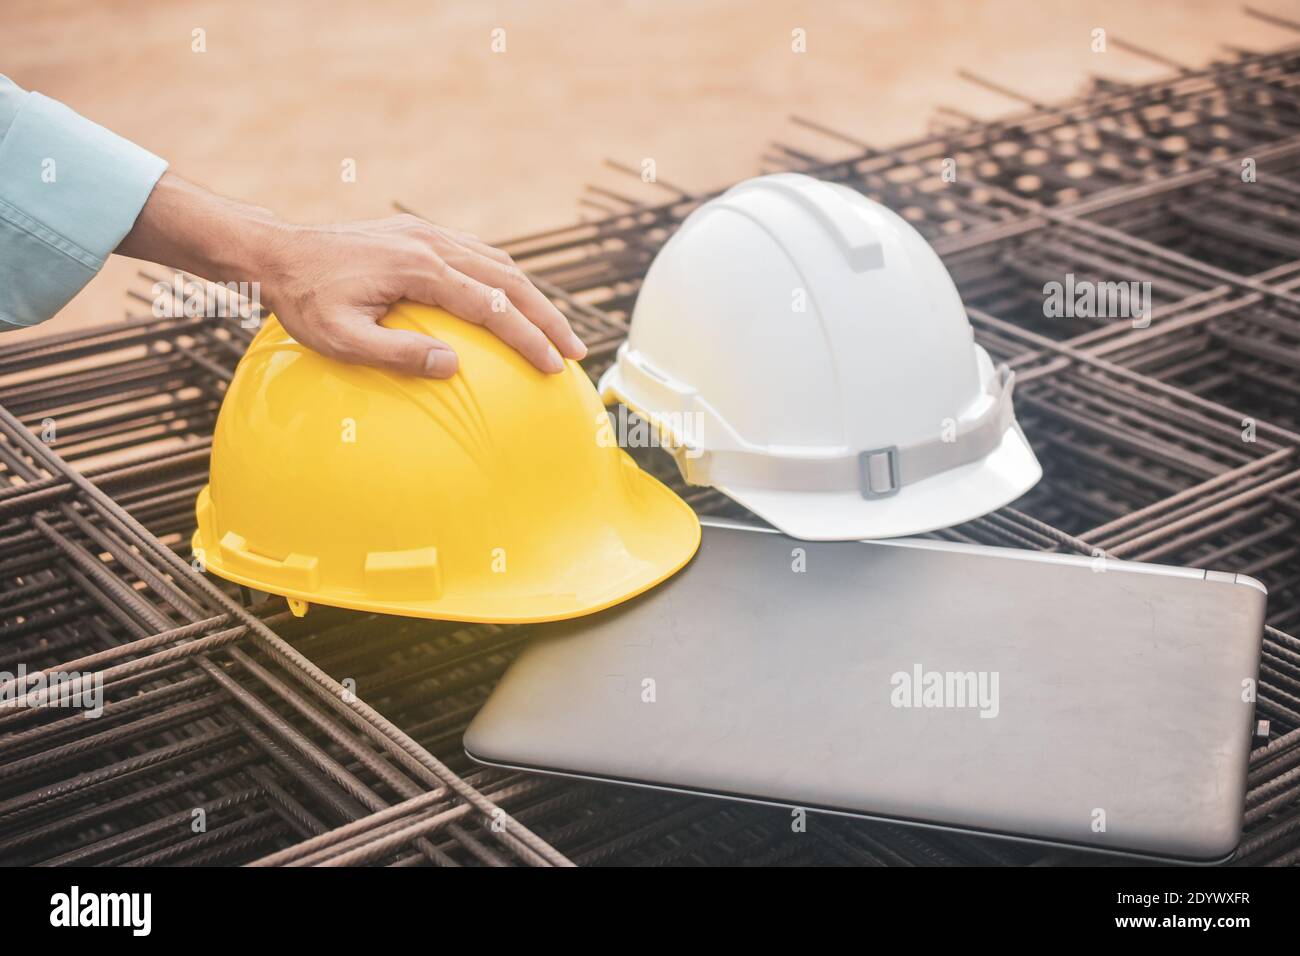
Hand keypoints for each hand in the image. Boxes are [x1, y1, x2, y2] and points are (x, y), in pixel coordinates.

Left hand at [116, 174, 585, 376]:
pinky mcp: (420, 234)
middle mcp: (432, 243)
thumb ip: (397, 353)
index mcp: (419, 269)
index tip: (554, 366)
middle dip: (548, 317)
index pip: (492, 306)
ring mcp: (428, 234)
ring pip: (500, 263)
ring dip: (533, 297)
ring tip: (556, 331)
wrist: (275, 251)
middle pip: (511, 279)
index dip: (528, 337)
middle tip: (576, 352)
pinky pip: (478, 255)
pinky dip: (507, 280)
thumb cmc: (303, 302)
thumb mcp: (341, 338)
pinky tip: (513, 304)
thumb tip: (453, 366)